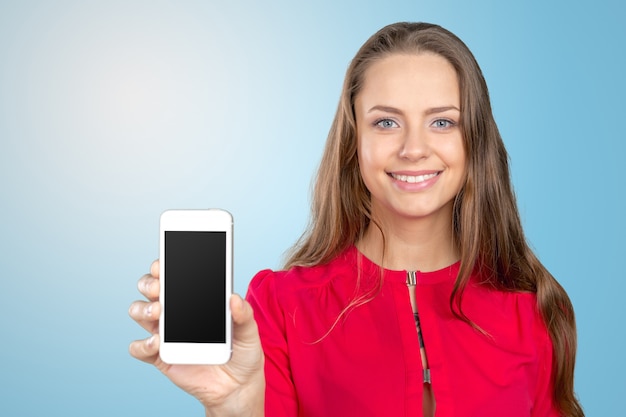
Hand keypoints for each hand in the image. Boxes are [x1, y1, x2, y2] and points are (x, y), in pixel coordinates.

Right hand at [129, 260, 264, 416]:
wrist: (238, 387)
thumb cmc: (243, 353)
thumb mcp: (250, 331)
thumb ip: (243, 314)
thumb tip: (233, 298)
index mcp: (196, 299)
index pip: (173, 275)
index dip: (163, 266)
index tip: (162, 263)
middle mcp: (176, 311)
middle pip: (150, 288)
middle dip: (149, 282)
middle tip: (160, 288)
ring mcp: (166, 333)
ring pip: (139, 312)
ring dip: (143, 308)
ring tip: (159, 312)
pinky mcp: (161, 356)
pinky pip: (139, 348)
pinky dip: (142, 344)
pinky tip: (157, 343)